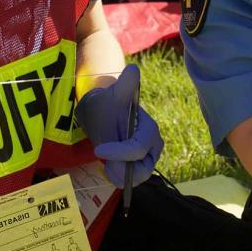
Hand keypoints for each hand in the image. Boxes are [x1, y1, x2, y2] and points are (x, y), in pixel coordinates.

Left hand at [76, 64, 163, 187]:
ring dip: (119, 174)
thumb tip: (133, 70)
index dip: (119, 153)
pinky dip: (119, 177)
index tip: (98, 150)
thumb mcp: (115, 94)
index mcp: (150, 129)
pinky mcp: (139, 167)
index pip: (138, 148)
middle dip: (121, 168)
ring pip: (136, 177)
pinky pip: (130, 180)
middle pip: (142, 168)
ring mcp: (147, 158)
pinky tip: (109, 166)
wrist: (103, 114)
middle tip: (103, 161)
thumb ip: (125, 85)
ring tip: (106, 163)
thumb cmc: (109, 104)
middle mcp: (153, 145)